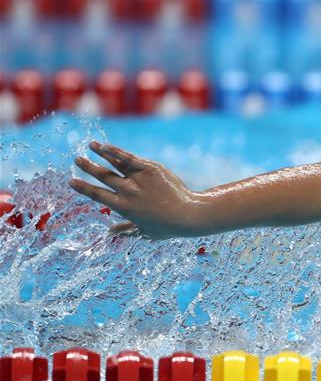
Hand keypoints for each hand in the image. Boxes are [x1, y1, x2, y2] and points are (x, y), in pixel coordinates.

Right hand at [70, 142, 203, 238]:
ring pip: (115, 163)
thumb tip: (110, 234)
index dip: (83, 188)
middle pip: (103, 176)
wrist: (189, 214)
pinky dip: (116, 151)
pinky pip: (130, 158)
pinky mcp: (151, 169)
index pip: (97, 195)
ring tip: (90, 146)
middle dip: (87, 168)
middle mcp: (128, 191)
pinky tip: (106, 146)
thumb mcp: (144, 232)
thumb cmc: (168, 226)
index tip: (71, 181)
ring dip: (100, 154)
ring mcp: (139, 179)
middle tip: (76, 160)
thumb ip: (125, 231)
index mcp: (122, 207)